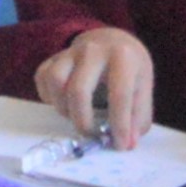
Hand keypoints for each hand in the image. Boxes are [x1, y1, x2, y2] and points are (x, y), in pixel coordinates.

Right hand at [31, 26, 153, 153]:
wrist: (113, 41)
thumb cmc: (130, 70)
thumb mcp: (143, 89)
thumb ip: (138, 117)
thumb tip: (128, 144)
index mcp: (123, 57)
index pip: (119, 95)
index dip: (120, 124)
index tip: (120, 145)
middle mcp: (93, 50)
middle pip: (78, 90)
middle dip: (82, 120)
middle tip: (91, 134)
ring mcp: (70, 51)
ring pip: (55, 81)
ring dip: (63, 107)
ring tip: (75, 115)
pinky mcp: (53, 57)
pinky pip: (42, 78)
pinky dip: (49, 97)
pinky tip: (65, 103)